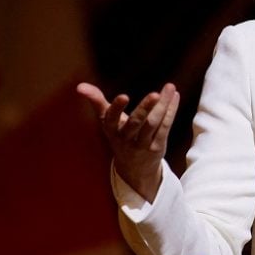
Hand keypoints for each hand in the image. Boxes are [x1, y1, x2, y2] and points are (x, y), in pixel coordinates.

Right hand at [77, 82, 179, 201]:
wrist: (133, 168)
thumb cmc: (119, 135)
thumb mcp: (107, 121)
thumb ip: (96, 101)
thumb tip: (79, 86)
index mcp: (111, 130)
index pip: (111, 118)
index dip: (116, 108)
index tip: (123, 96)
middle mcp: (126, 138)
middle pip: (136, 123)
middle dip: (145, 109)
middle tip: (155, 94)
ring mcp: (142, 144)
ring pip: (153, 124)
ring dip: (163, 106)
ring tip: (169, 87)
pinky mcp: (157, 147)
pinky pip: (165, 127)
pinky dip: (171, 111)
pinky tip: (174, 96)